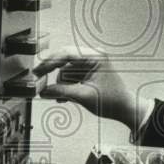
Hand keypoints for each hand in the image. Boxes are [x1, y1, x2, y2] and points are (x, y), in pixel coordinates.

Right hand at [33, 47, 150, 128]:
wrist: (124, 109)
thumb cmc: (113, 101)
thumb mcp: (84, 96)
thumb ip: (62, 92)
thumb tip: (44, 91)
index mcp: (95, 57)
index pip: (66, 54)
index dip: (49, 63)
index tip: (38, 72)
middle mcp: (93, 56)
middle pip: (65, 60)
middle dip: (53, 74)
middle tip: (40, 82)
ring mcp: (91, 63)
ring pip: (66, 69)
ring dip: (61, 83)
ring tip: (59, 97)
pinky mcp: (88, 71)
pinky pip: (71, 75)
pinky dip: (66, 85)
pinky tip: (64, 97)